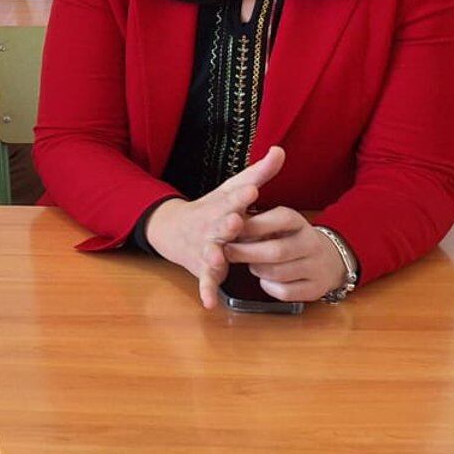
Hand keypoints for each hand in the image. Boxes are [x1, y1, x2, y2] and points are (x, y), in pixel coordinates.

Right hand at [142, 147, 286, 308]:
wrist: (173, 229)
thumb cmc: (212, 208)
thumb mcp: (233, 189)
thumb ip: (260, 173)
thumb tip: (280, 150)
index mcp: (222, 206)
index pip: (233, 199)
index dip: (242, 196)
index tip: (253, 190)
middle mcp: (212, 226)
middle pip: (220, 225)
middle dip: (227, 224)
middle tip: (236, 221)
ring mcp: (205, 248)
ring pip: (210, 252)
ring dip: (214, 255)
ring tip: (218, 257)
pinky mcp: (203, 268)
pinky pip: (205, 281)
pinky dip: (206, 291)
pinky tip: (210, 303)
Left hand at [222, 207, 347, 301]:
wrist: (326, 260)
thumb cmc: (288, 239)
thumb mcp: (275, 224)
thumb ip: (254, 224)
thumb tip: (226, 228)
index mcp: (298, 222)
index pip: (280, 219)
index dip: (252, 225)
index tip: (230, 229)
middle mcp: (311, 243)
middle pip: (276, 251)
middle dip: (246, 253)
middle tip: (227, 252)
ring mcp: (316, 267)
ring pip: (278, 273)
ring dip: (257, 270)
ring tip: (250, 265)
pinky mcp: (315, 289)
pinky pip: (285, 292)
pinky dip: (269, 287)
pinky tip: (265, 279)